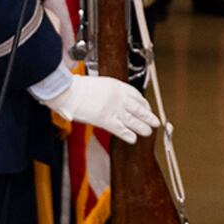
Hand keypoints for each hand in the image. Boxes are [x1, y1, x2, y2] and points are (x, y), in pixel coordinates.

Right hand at [44, 73, 158, 142]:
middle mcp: (118, 96)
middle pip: (138, 108)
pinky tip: (133, 139)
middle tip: (155, 121)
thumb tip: (109, 99)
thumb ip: (106, 92)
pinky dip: (128, 135)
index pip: (136, 94)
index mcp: (116, 85)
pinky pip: (121, 130)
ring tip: (148, 132)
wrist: (68, 91)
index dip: (143, 103)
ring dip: (142, 127)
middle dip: (148, 116)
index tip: (146, 107)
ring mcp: (113, 108)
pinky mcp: (106, 120)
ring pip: (133, 120)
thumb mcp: (97, 84)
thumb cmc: (76, 87)